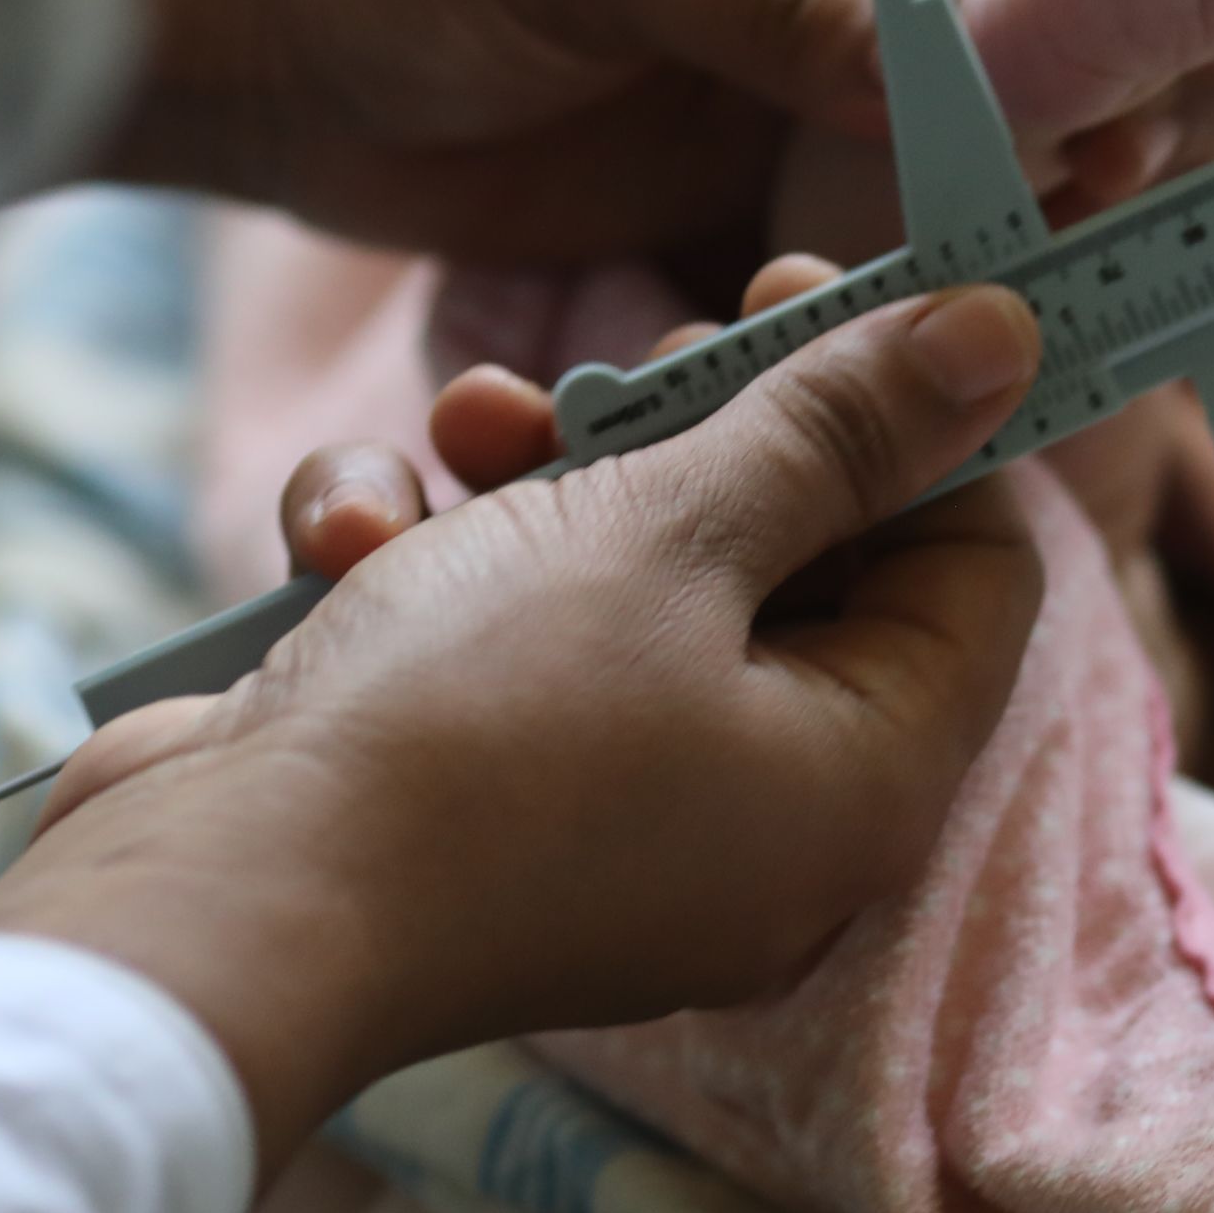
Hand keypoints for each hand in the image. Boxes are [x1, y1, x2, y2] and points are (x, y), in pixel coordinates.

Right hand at [0, 275, 1046, 1171]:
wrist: (211, 913)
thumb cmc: (475, 725)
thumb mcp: (679, 530)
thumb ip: (841, 427)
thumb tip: (1002, 339)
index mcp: (868, 778)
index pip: (975, 567)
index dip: (913, 420)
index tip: (809, 299)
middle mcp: (765, 821)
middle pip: (801, 561)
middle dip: (701, 428)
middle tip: (643, 348)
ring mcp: (616, 821)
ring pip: (629, 579)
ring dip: (547, 473)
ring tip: (473, 422)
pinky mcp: (478, 801)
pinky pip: (504, 646)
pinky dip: (438, 566)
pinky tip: (355, 534)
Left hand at [98, 0, 1213, 267]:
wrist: (244, 32)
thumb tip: (950, 76)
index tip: (1175, 68)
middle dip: (1132, 94)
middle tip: (1084, 197)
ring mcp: (875, 36)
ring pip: (1058, 122)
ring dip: (1047, 204)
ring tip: (1003, 271)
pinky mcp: (820, 158)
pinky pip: (942, 224)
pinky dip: (945, 278)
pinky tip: (909, 322)